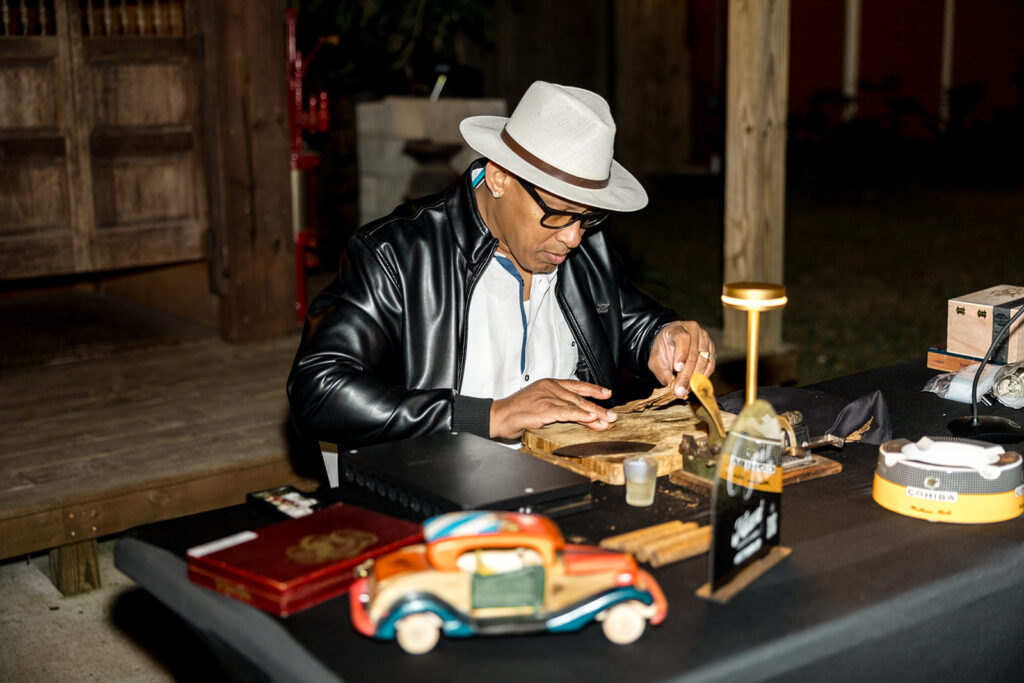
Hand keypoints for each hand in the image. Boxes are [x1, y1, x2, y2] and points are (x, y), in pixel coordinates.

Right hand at [489, 378, 617, 439]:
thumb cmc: (516, 411)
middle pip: (579, 396)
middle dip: (598, 406)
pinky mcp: (544, 410)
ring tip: (606, 421)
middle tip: (612, 414)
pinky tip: (590, 419)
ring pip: (576, 405)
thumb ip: (556, 405)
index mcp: (548, 384)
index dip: (592, 389)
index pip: (575, 385)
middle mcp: (549, 388)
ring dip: (594, 414)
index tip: (606, 393)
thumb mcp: (538, 402)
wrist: (499, 416)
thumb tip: (574, 414)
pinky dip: (580, 416)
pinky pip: (567, 412)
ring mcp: (547, 398)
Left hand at [648, 321, 715, 398]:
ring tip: (685, 390)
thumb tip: (670, 383)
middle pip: (694, 353)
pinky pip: (710, 365)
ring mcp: (705, 339)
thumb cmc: (663, 349)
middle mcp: (694, 330)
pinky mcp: (711, 350)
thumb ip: (661, 370)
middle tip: (680, 390)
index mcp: (678, 328)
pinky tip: (694, 386)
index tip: (677, 369)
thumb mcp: (655, 358)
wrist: (671, 342)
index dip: (681, 354)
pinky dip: (703, 378)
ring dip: (695, 379)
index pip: (683, 339)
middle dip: (687, 375)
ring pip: (704, 361)